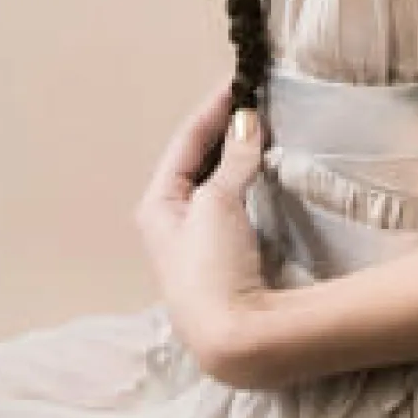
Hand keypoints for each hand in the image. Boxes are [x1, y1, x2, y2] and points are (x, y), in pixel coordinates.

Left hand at [133, 75, 267, 379]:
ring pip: (215, 179)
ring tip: (260, 121)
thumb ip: (233, 158)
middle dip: (222, 127)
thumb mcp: (217, 203)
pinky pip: (232, 199)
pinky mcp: (224, 253)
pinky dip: (246, 175)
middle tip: (253, 95)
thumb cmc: (212, 267)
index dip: (213, 108)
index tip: (238, 78)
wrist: (235, 338)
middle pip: (197, 159)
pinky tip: (262, 164)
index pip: (185, 140)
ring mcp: (197, 238)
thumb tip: (246, 119)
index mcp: (156, 205)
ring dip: (235, 151)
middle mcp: (171, 219)